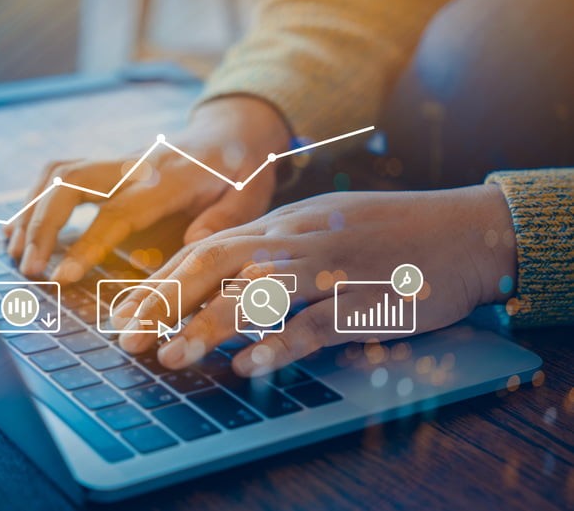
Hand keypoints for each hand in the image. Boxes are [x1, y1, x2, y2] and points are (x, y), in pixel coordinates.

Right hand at [5, 96, 289, 282]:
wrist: (232, 131)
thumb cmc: (242, 171)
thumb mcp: (249, 196)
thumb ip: (222, 221)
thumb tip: (187, 248)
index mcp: (167, 179)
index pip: (117, 212)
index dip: (86, 244)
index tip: (60, 277)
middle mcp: (133, 165)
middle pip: (70, 182)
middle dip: (41, 225)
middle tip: (28, 270)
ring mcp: (116, 161)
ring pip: (58, 173)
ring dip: (30, 211)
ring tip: (15, 253)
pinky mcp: (107, 164)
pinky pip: (61, 172)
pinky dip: (35, 199)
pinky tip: (20, 228)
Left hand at [115, 184, 516, 375]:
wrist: (465, 230)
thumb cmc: (389, 232)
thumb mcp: (321, 226)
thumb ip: (273, 246)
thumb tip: (225, 276)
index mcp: (282, 224)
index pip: (204, 248)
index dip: (159, 281)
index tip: (124, 313)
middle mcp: (296, 240)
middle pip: (214, 263)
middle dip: (163, 300)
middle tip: (126, 338)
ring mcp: (330, 268)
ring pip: (256, 292)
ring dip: (207, 325)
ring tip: (171, 357)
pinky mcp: (365, 299)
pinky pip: (316, 323)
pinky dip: (279, 344)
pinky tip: (249, 366)